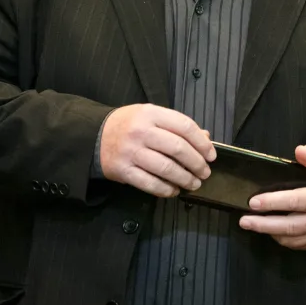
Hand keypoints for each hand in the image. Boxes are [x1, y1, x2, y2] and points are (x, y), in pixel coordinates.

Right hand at [99, 104, 215, 197]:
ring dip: (184, 179)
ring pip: (166, 168)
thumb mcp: (152, 116)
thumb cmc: (129, 125)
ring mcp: (131, 152)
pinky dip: (165, 190)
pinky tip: (174, 191)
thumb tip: (206, 138)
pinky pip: (149, 183)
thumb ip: (177, 126)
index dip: (202, 143)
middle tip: (205, 173)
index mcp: (151, 114)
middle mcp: (141, 131)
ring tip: (194, 183)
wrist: (94, 136)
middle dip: (197, 163)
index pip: (184, 126)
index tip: (211, 155)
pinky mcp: (123, 171)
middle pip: (178, 149)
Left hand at [238, 145, 305, 250]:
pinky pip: (295, 244)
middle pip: (290, 225)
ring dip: (269, 232)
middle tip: (244, 220)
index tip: (254, 202)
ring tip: (251, 224)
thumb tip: (299, 150)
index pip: (296, 200)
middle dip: (265, 224)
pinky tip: (269, 230)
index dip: (274, 202)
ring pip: (291, 238)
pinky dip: (280, 238)